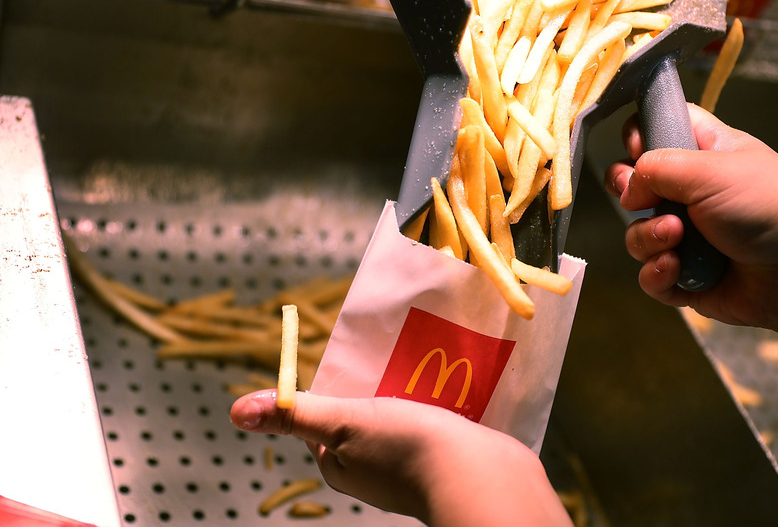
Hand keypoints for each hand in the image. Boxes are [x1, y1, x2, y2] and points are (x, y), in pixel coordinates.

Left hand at [230, 391, 570, 525]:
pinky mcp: (446, 461)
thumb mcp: (345, 422)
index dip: (336, 387)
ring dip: (412, 392)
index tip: (354, 363)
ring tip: (425, 367)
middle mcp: (374, 472)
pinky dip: (439, 405)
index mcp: (342, 466)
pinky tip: (450, 388)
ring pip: (403, 418)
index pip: (325, 419)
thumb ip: (297, 414)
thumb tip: (239, 410)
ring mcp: (411, 469)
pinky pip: (435, 425)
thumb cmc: (409, 450)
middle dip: (377, 385)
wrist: (481, 477)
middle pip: (365, 415)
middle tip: (393, 358)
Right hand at [604, 103, 777, 330]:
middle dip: (629, 193)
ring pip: (638, 234)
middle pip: (634, 185)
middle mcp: (693, 194)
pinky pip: (651, 275)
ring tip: (677, 240)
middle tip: (641, 200)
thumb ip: (656, 167)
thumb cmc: (769, 207)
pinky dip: (657, 274)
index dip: (639, 136)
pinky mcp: (687, 278)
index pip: (659, 129)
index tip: (637, 148)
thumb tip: (628, 189)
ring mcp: (689, 238)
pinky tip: (676, 270)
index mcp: (705, 153)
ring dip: (648, 238)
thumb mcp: (711, 169)